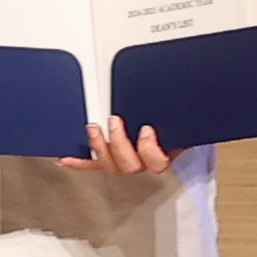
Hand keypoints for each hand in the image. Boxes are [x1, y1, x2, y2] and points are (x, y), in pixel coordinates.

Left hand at [60, 112, 180, 176]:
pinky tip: (66, 160)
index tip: (146, 128)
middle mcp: (143, 162)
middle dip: (119, 142)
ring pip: (112, 167)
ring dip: (99, 147)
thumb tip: (190, 90)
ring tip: (94, 129)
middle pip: (130, 165)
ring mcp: (126, 162)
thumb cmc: (173, 122)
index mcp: (164, 153)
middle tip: (115, 120)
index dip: (149, 149)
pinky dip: (79, 163)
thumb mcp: (178, 116)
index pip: (158, 162)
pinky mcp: (111, 159)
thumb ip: (176, 109)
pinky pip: (94, 165)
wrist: (170, 125)